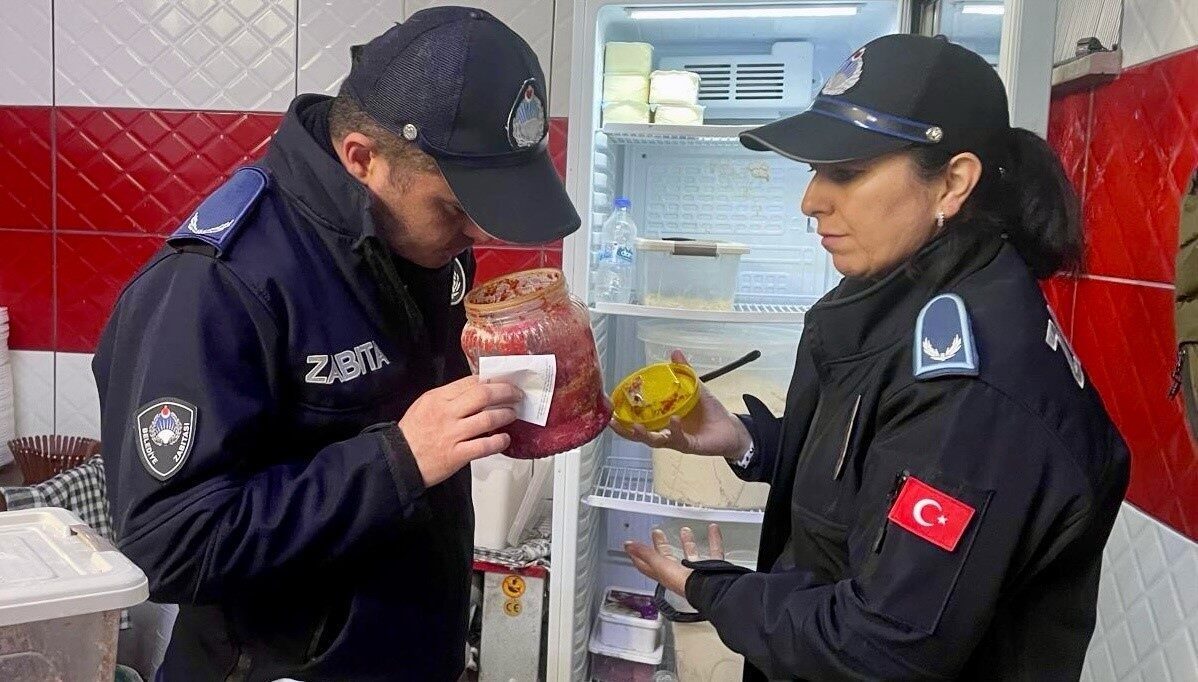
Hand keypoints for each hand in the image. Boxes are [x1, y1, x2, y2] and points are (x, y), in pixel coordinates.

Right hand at [399, 375, 522, 486]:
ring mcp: (452, 434)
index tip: (504, 381)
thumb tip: (475, 389)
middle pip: (483, 395)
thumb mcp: (425, 405)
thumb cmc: (412, 434)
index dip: (492, 380)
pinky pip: (484, 446)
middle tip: (516, 394)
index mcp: (438, 398)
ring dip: (506, 414)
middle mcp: (446, 413)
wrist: (398, 460)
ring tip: (513, 414)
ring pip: (488, 419)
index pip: (471, 382)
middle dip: (506, 392)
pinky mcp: (457, 455)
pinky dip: (499, 442)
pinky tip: (505, 439)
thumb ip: (448, 397)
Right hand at [610, 351, 751, 458]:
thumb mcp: (695, 388)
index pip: (638, 419)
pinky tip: (673, 419)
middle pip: (639, 435)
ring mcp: (675, 440)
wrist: (731, 428)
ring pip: (654, 441)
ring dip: (643, 434)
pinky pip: (678, 439)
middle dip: (624, 430)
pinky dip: (674, 429)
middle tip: (613, 420)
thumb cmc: (710, 411)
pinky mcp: (688, 446)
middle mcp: (665, 431)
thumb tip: (674, 352)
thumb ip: (684, 373)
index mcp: (662, 419)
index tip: (610, 406)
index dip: (623, 416)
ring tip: (636, 426)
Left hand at [625, 524, 724, 596]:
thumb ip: (645, 554)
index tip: (632, 547)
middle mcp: (679, 574)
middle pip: (668, 558)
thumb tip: (628, 545)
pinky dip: (714, 540)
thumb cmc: (683, 582)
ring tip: (685, 530)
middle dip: (662, 545)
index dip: (638, 557)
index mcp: (665, 574)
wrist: (710, 590)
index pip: (647, 565)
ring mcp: (696, 572)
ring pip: (690, 554)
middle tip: (657, 533)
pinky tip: (713, 529)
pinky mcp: (712, 568)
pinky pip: (713, 551)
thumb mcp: (659, 564)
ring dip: (687, 542)